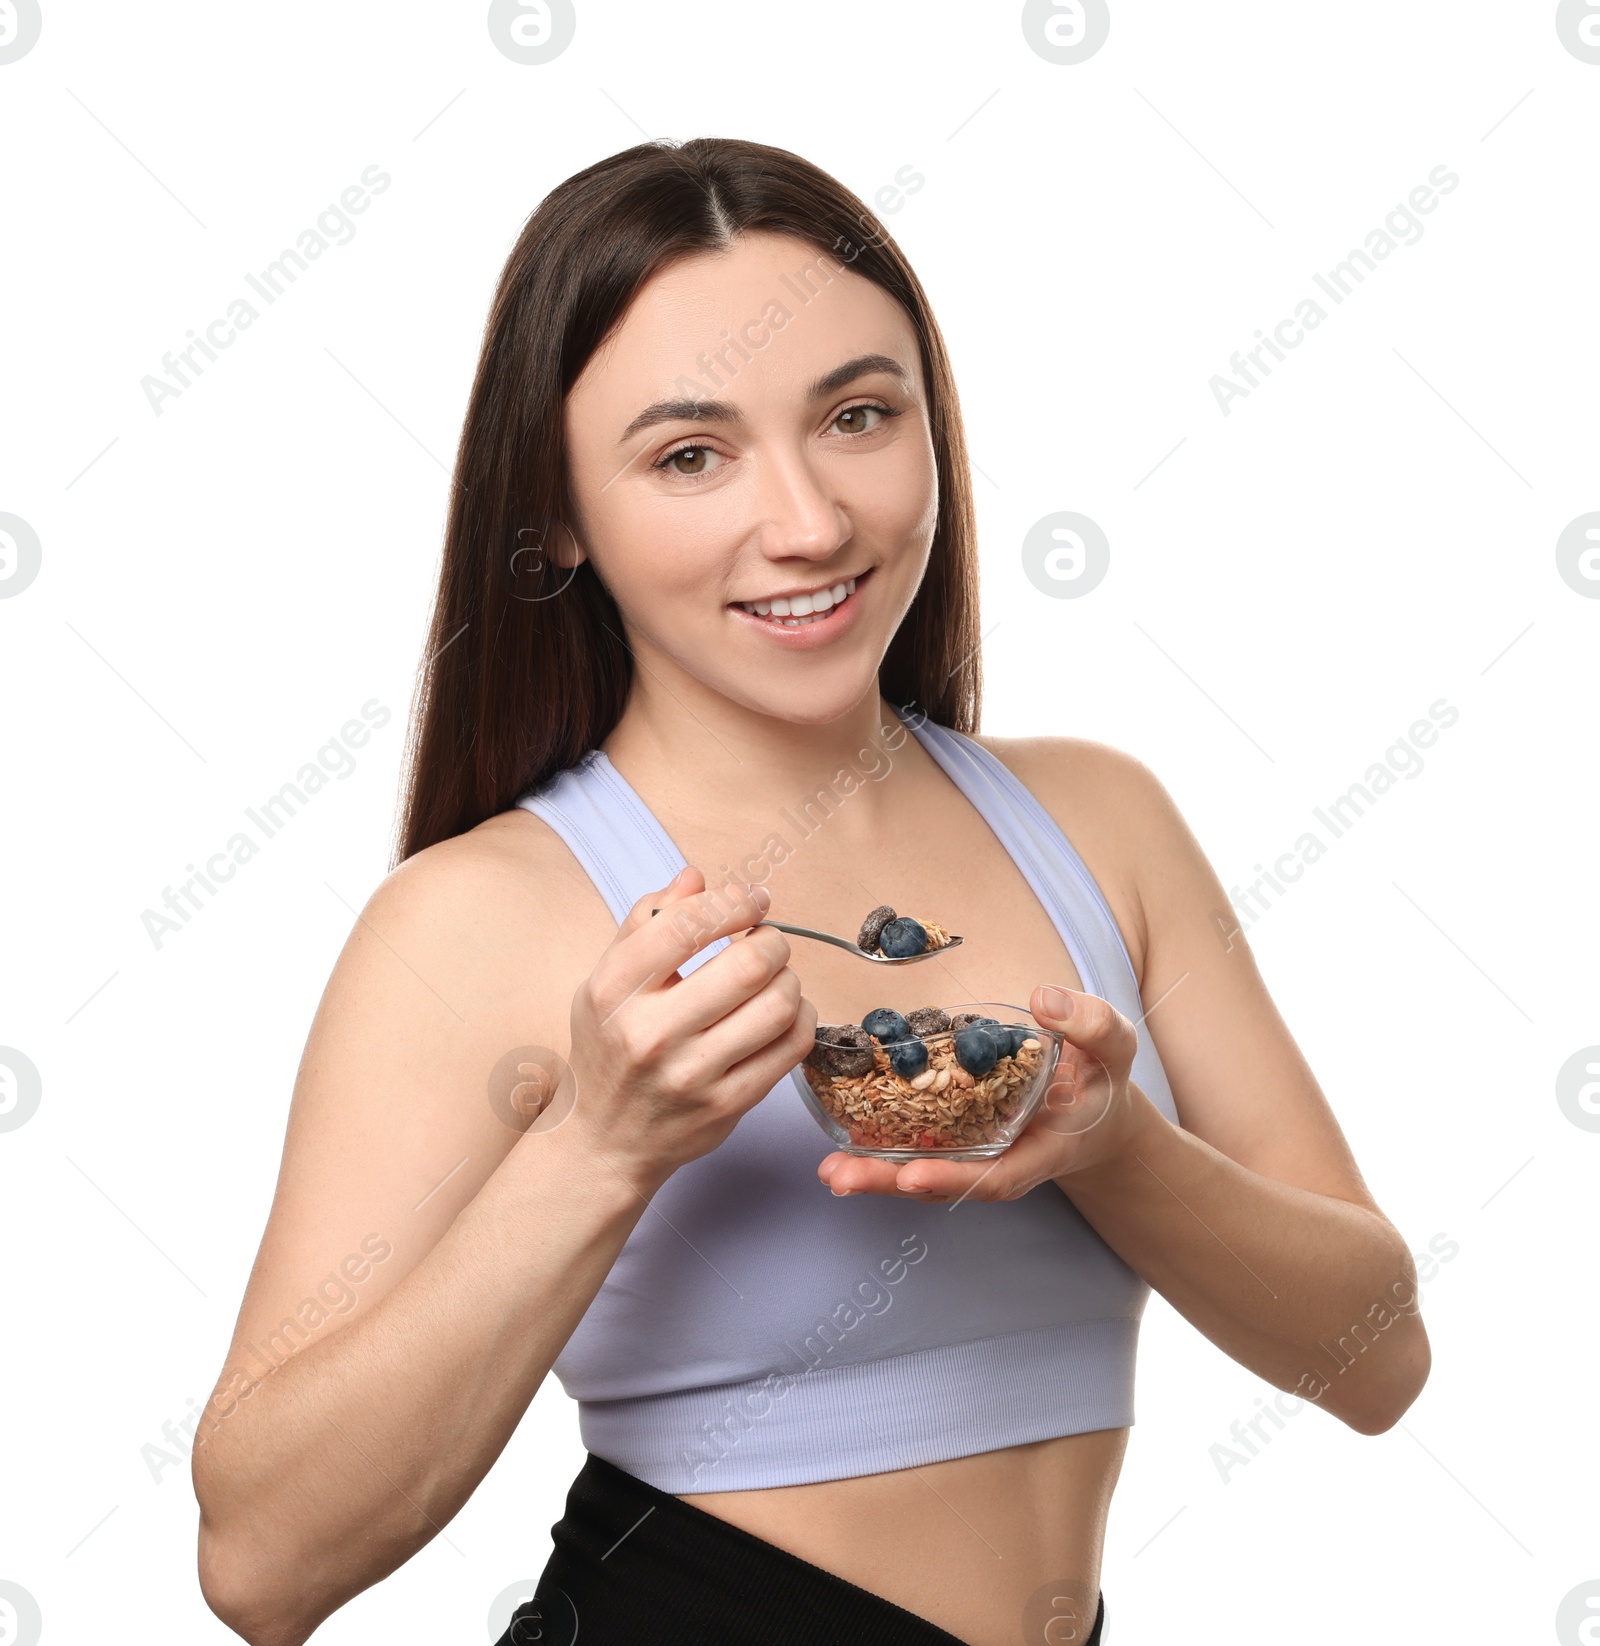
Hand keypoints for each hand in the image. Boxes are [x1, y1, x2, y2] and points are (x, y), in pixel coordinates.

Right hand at [555, 866, 815, 1190]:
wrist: (604, 1141)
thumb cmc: (610, 1050)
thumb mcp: (608, 982)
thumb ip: (647, 922)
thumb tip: (696, 877)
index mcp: (614, 991)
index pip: (688, 925)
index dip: (733, 903)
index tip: (751, 901)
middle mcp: (650, 1034)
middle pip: (748, 964)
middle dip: (772, 940)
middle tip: (767, 941)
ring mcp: (691, 1075)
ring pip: (779, 1006)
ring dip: (790, 980)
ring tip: (775, 978)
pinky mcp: (726, 1106)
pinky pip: (791, 1047)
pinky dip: (801, 1018)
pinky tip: (784, 1014)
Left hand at [816, 984, 1143, 1202]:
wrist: (1094, 1105)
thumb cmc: (1102, 1076)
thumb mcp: (1113, 1046)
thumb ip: (1089, 1023)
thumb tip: (1043, 999)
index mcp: (1041, 1150)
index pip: (997, 1177)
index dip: (954, 1179)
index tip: (913, 1175)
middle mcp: (1001, 1161)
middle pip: (943, 1183)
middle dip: (890, 1184)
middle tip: (840, 1177)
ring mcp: (976, 1154)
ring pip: (922, 1171)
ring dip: (875, 1174)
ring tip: (829, 1171)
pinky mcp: (957, 1139)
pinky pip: (917, 1148)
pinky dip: (881, 1150)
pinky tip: (842, 1142)